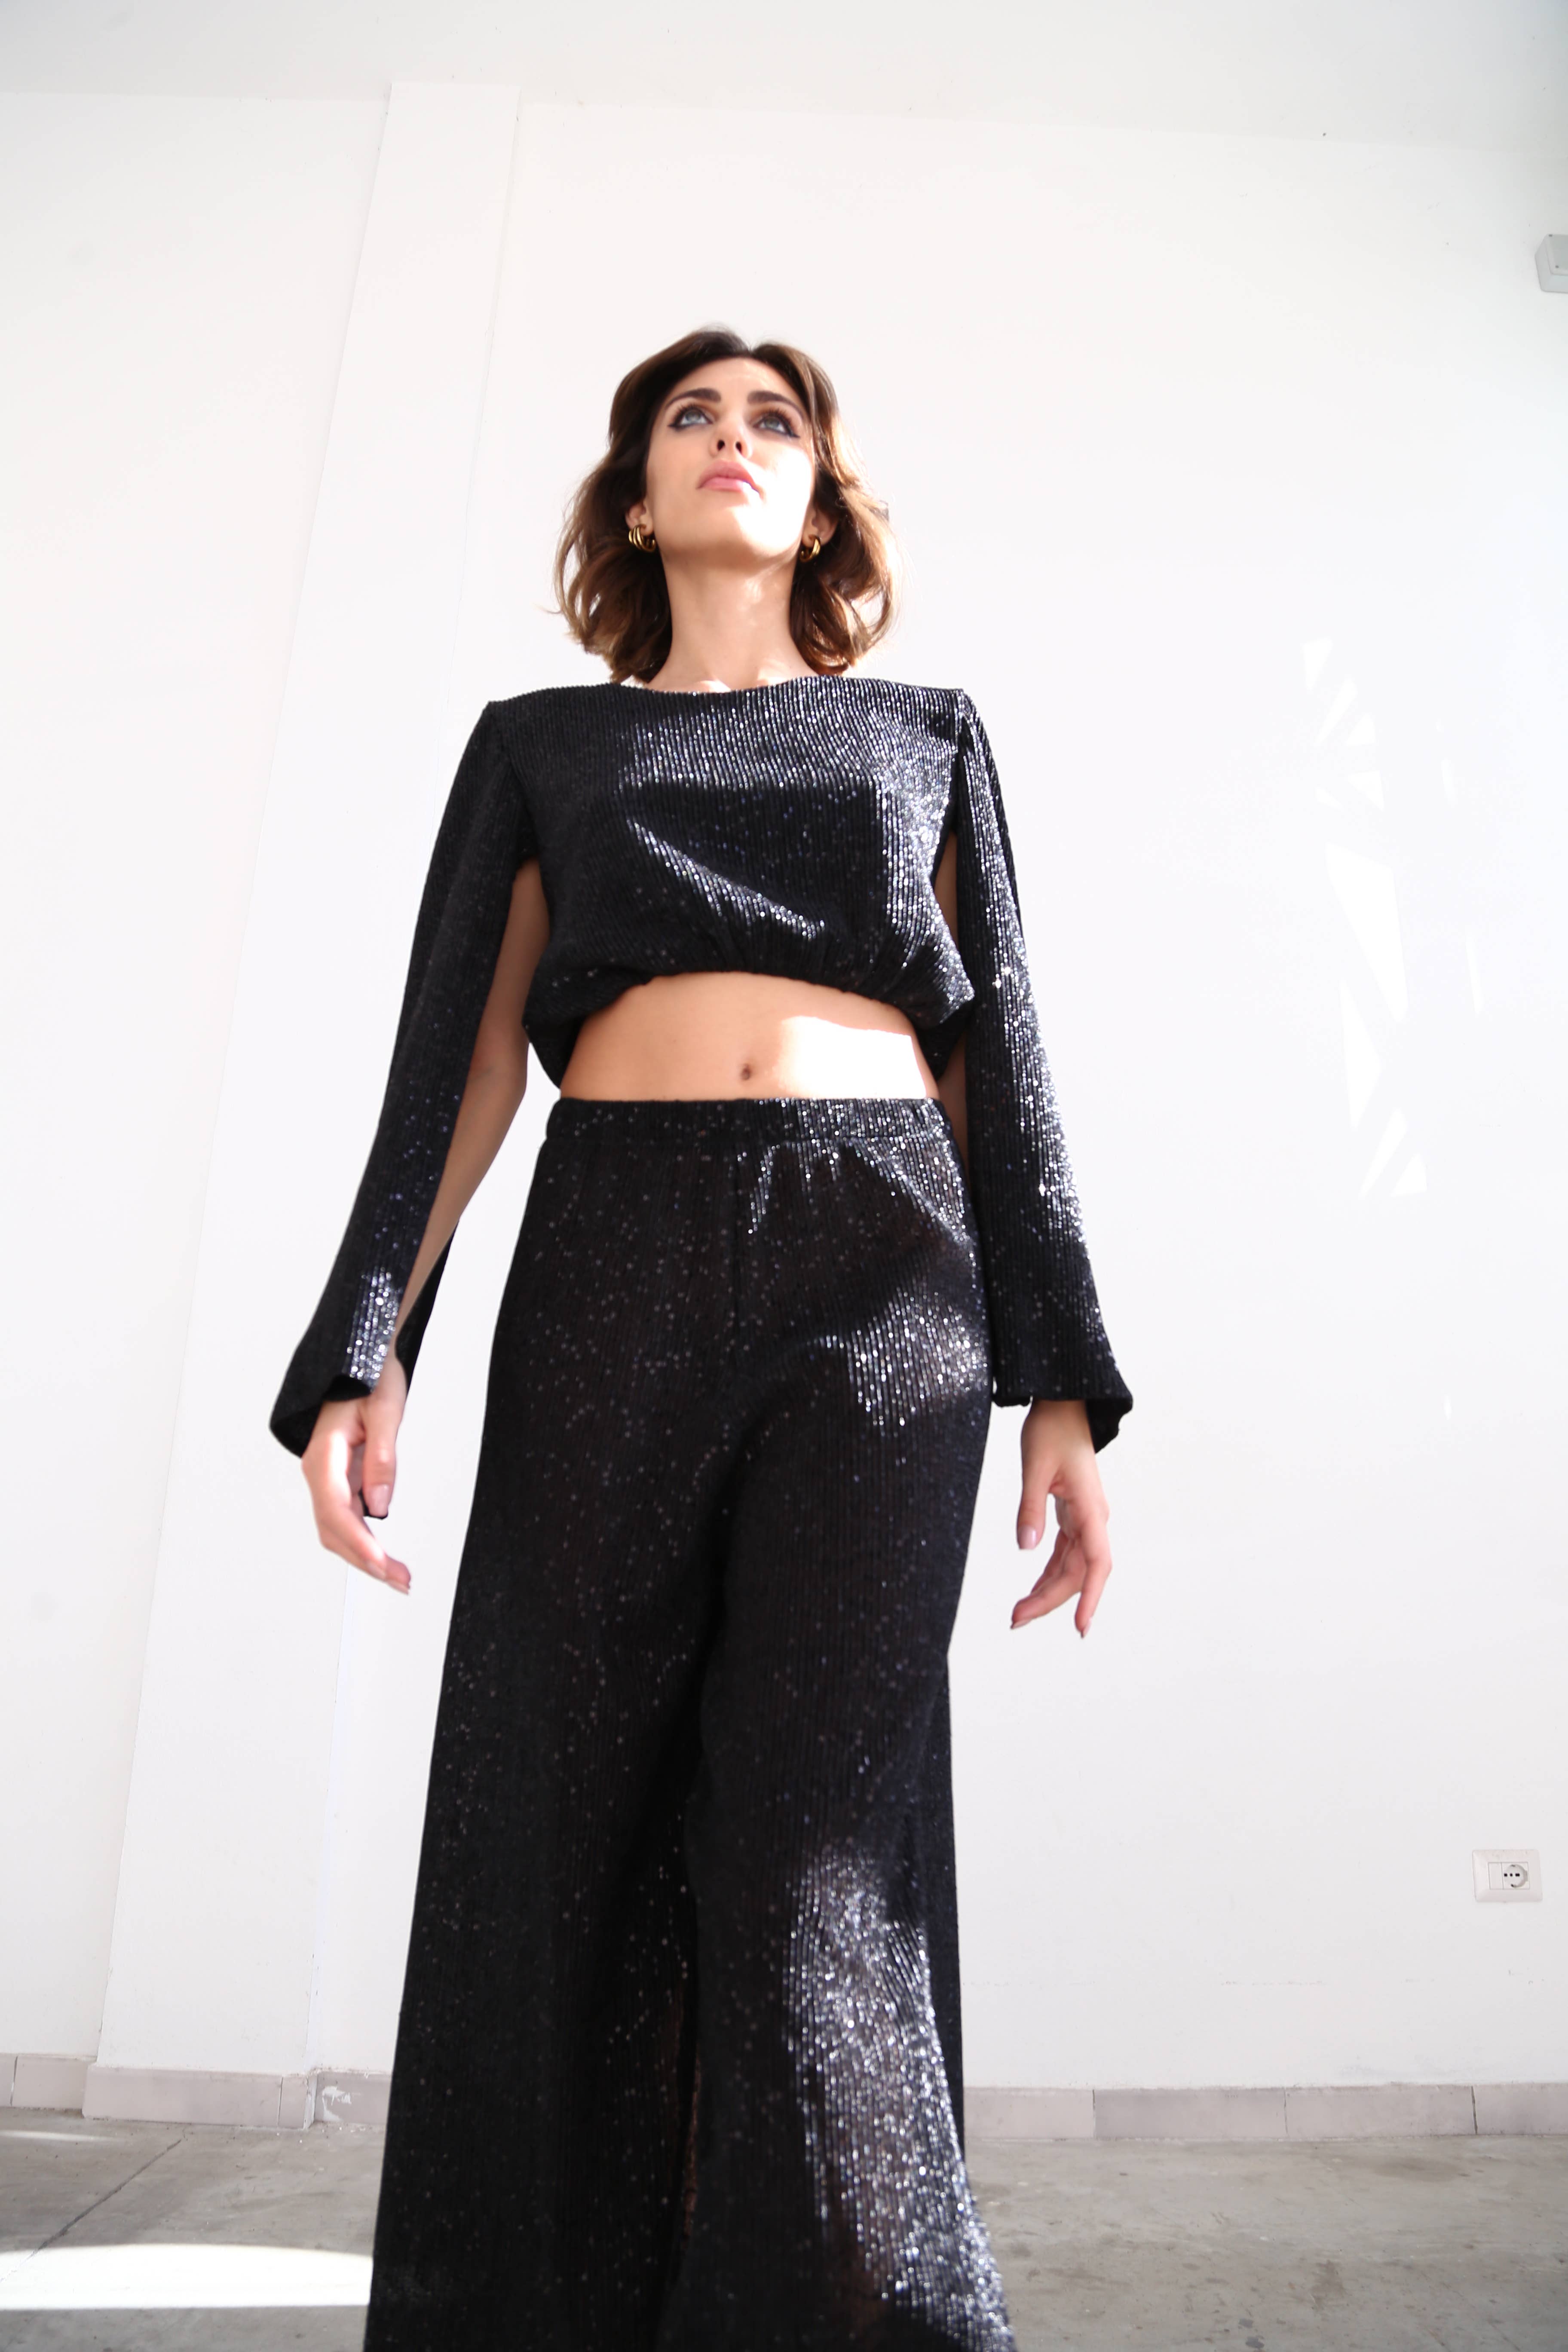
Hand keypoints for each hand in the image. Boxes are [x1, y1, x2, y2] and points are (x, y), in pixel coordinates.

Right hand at [300, 1351, 411, 1593]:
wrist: (359, 1360)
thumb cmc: (370, 1378)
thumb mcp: (386, 1412)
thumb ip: (383, 1459)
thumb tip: (381, 1506)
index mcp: (324, 1455)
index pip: (336, 1510)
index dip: (359, 1543)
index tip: (383, 1565)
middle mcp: (319, 1471)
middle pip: (334, 1529)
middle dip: (364, 1560)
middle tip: (400, 1581)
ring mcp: (326, 1477)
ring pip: (337, 1529)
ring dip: (363, 1555)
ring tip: (396, 1575)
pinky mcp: (339, 1479)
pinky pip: (345, 1517)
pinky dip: (362, 1540)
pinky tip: (382, 1555)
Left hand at [1011, 1398, 1110, 1636]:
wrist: (1063, 1404)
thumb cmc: (1051, 1429)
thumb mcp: (1035, 1466)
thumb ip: (1030, 1507)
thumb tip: (1025, 1547)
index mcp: (1091, 1509)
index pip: (1097, 1563)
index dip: (1090, 1597)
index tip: (1081, 1628)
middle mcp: (1093, 1518)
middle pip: (1078, 1572)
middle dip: (1050, 1600)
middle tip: (1016, 1620)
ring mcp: (1085, 1518)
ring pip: (1071, 1566)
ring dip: (1048, 1591)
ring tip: (1018, 1613)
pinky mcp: (1073, 1515)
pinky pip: (1064, 1554)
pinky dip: (1048, 1573)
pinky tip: (1033, 1590)